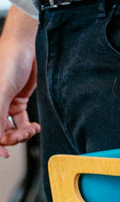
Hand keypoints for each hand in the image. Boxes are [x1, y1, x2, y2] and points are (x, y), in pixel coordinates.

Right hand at [0, 7, 39, 157]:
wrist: (29, 46)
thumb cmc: (11, 60)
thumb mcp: (3, 90)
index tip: (4, 155)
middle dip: (11, 137)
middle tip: (24, 136)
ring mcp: (5, 103)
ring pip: (10, 128)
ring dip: (22, 133)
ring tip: (32, 130)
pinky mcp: (18, 101)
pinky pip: (21, 121)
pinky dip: (28, 127)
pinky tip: (35, 127)